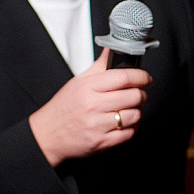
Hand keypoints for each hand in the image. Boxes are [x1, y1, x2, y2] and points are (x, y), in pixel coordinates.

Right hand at [28, 48, 151, 166]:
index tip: (146, 78)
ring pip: (134, 115)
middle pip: (134, 96)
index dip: (141, 76)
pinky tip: (125, 123)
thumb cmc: (63, 108)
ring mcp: (98, 125)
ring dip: (138, 111)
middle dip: (141, 94)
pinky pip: (129, 134)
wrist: (47, 135)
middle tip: (139, 94)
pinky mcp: (101, 142)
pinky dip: (132, 128)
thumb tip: (111, 50)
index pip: (124, 77)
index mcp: (88, 87)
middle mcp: (93, 105)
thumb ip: (99, 66)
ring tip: (130, 109)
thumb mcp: (78, 82)